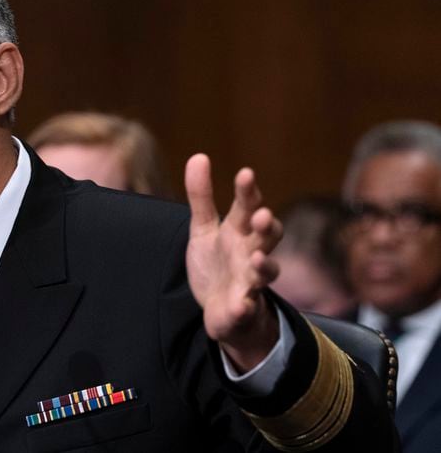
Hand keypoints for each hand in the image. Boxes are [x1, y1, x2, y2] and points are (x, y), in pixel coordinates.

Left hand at [184, 154, 282, 371]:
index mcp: (240, 231)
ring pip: (266, 272)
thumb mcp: (203, 228)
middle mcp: (251, 253)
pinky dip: (245, 307)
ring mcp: (250, 281)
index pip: (249, 206)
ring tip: (257, 258)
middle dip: (266, 226)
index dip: (248, 191)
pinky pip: (247, 308)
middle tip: (261, 215)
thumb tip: (198, 156)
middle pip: (266, 237)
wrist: (221, 309)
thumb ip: (202, 196)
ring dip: (264, 265)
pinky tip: (241, 305)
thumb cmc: (217, 263)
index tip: (245, 174)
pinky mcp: (243, 308)